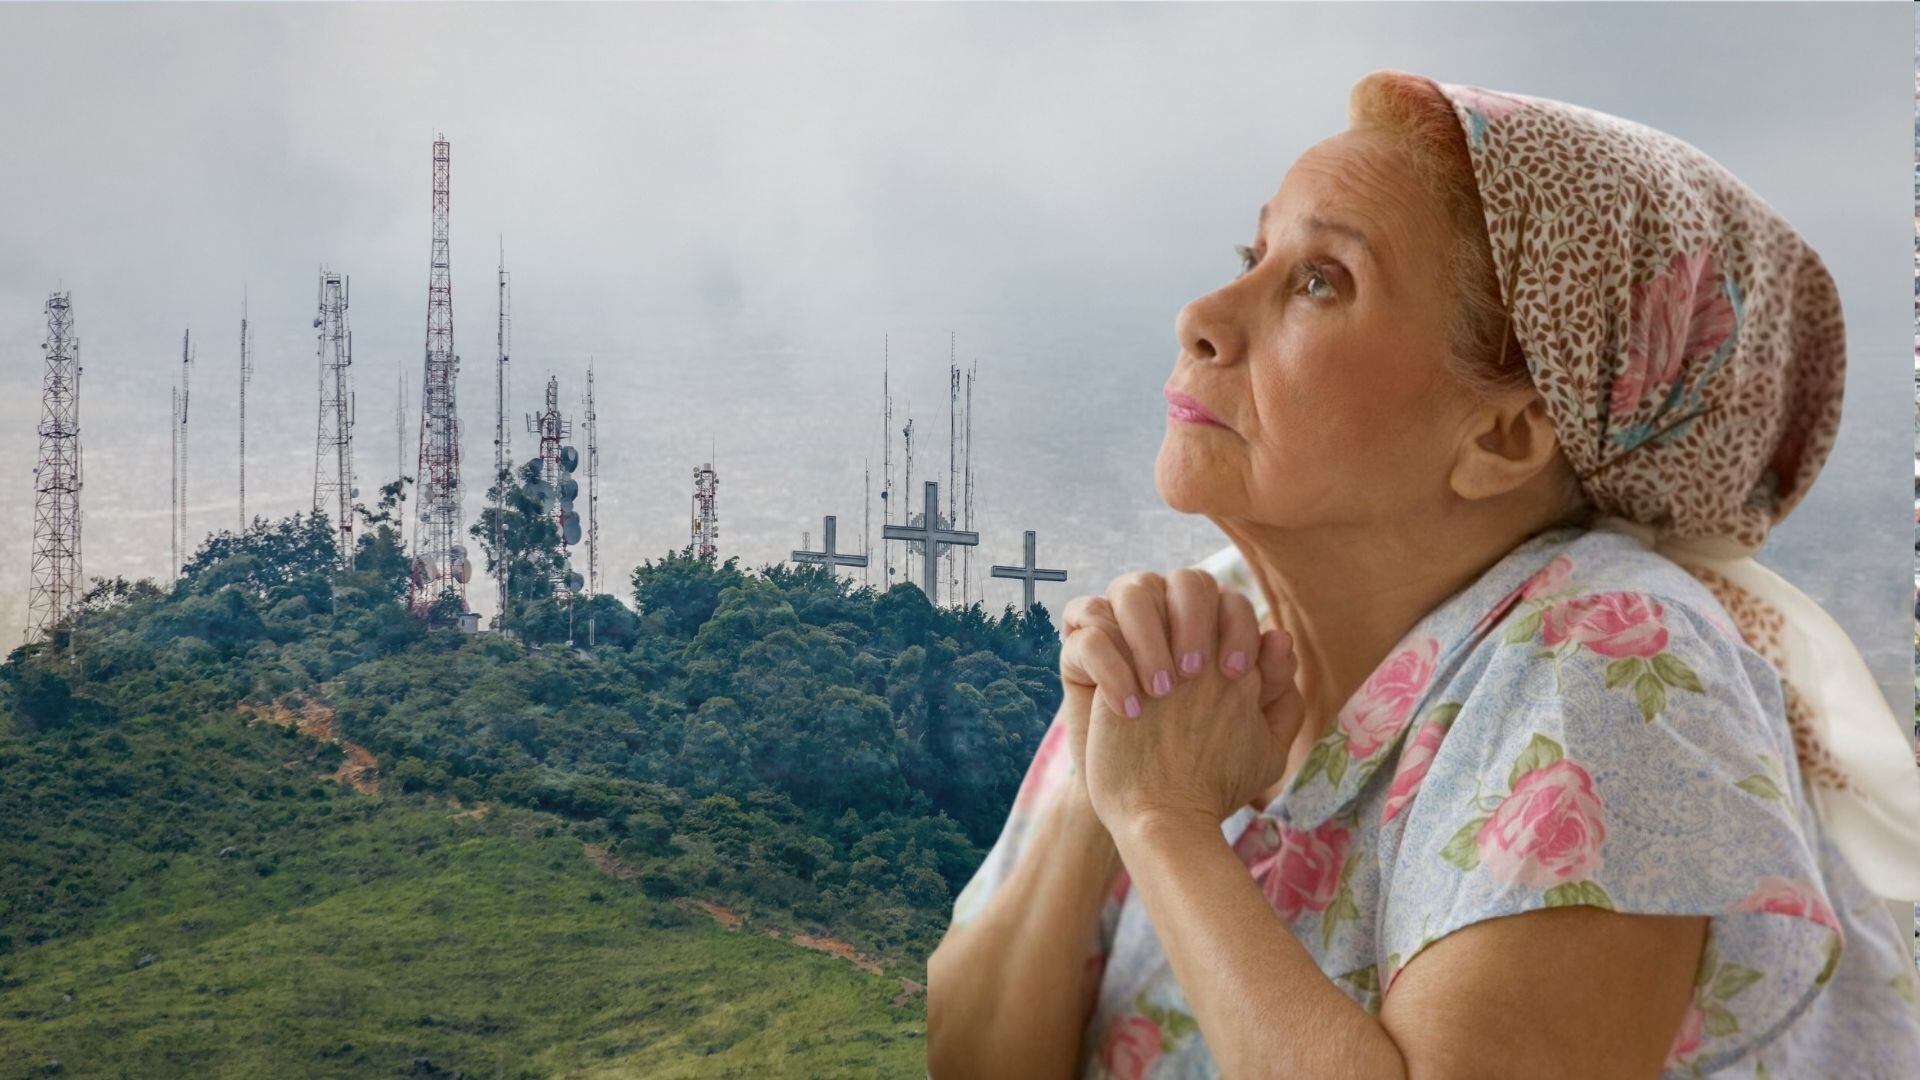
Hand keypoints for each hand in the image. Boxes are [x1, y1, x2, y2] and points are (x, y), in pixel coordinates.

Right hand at [1061, 569, 1305, 834]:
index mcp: (1214, 640)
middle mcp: (1171, 628)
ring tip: (1160, 691)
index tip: (1237, 676)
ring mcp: (1125, 639)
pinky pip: (1088, 633)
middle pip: (1186, 581)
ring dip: (1150, 634)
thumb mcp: (1261, 745)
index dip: (1238, 627)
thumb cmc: (1209, 774)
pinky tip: (1128, 708)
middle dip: (1194, 619)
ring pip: (1133, 590)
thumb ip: (1280, 695)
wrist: (1151, 812)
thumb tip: (1280, 637)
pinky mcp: (1081, 661)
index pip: (1230, 599)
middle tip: (1195, 675)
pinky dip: (1109, 665)